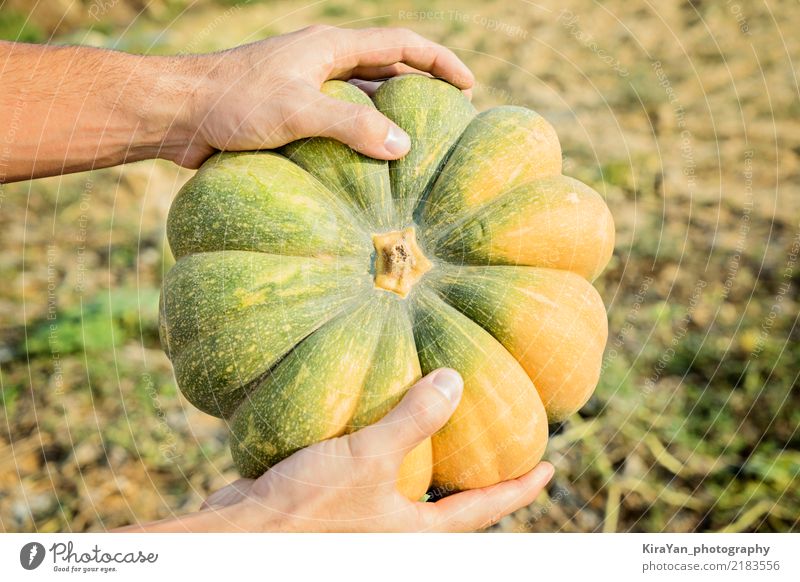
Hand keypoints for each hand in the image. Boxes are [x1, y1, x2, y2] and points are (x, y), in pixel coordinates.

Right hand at [120, 368, 552, 531]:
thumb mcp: (368, 461)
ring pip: (414, 486)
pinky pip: (379, 473)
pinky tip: (386, 416)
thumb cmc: (307, 509)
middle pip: (453, 503)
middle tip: (502, 439)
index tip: (549, 468)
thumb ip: (413, 421)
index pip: (483, 510)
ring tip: (449, 421)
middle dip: (479, 475)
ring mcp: (369, 518)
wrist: (240, 534)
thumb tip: (454, 381)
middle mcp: (398, 530)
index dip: (519, 488)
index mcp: (416, 534)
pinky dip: (391, 448)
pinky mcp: (340, 502)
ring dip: (433, 457)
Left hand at [171, 25, 473, 166]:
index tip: (469, 85)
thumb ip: (351, 125)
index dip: (439, 62)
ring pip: (360, 99)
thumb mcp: (298, 109)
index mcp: (329, 47)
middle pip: (384, 69)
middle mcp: (321, 63)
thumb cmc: (233, 102)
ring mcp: (304, 88)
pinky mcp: (287, 115)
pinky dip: (356, 140)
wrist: (177, 112)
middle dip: (420, 88)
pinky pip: (335, 124)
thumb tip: (403, 145)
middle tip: (450, 118)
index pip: (400, 44)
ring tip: (417, 146)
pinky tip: (366, 168)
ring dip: (387, 117)